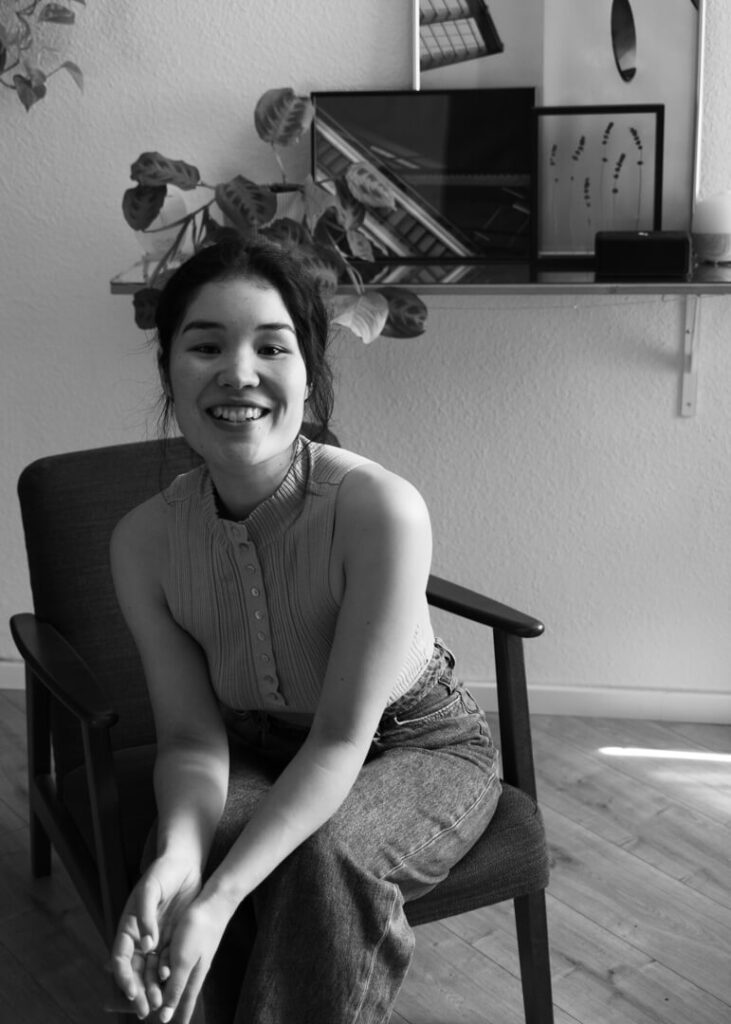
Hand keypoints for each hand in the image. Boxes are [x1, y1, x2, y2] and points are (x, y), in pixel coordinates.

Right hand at [109, 855, 201, 1018]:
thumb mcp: (150, 888)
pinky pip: (167, 960)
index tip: (130, 992)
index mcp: (128, 927)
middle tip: (145, 1009)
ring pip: (150, 970)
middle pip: (135, 970)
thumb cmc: (162, 872)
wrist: (184, 863)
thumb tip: (146, 943)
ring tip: (160, 1003)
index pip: (120, 958)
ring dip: (153, 987)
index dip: (123, 977)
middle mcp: (139, 937)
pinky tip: (173, 985)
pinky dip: (168, 974)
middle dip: (138, 991)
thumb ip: (145, 914)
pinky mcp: (171, 937)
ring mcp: (155, 938)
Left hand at [153, 892, 231, 1023]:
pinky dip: (164, 967)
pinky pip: (173, 961)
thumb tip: (166, 1017)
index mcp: (192, 978)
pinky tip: (162, 967)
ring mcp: (191, 955)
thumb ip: (175, 988)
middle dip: (168, 1004)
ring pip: (173, 976)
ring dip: (163, 985)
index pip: (184, 1005)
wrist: (212, 902)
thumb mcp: (182, 962)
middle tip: (155, 1012)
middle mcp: (192, 969)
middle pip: (178, 992)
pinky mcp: (187, 943)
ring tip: (153, 995)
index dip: (178, 1018)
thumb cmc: (198, 931)